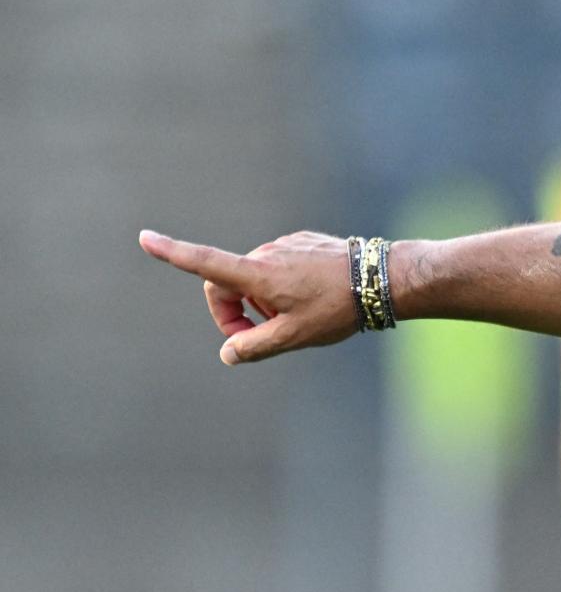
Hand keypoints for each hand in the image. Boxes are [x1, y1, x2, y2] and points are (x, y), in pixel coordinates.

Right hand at [139, 229, 359, 364]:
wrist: (383, 280)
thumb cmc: (338, 309)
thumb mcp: (294, 336)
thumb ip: (254, 346)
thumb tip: (228, 353)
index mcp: (258, 273)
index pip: (205, 262)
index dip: (172, 253)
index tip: (146, 238)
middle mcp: (267, 253)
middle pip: (227, 282)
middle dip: (233, 311)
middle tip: (259, 337)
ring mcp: (286, 244)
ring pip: (255, 276)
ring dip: (261, 300)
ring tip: (297, 316)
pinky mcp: (303, 242)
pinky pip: (279, 266)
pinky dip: (281, 286)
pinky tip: (311, 298)